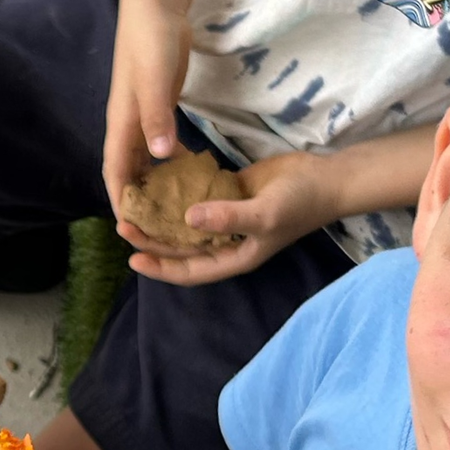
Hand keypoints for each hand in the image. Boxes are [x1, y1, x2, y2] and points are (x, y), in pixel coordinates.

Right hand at [103, 0, 191, 220]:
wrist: (156, 8)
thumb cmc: (151, 42)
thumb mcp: (155, 80)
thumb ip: (157, 118)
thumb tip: (159, 157)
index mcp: (122, 122)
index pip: (115, 172)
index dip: (120, 201)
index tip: (130, 230)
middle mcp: (128, 125)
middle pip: (126, 171)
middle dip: (135, 201)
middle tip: (153, 228)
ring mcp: (142, 116)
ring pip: (141, 160)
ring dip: (151, 183)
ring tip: (171, 209)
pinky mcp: (157, 107)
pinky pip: (157, 144)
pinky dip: (166, 163)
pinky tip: (185, 174)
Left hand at [124, 148, 344, 285]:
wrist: (326, 178)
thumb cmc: (299, 204)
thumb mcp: (264, 214)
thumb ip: (227, 218)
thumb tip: (186, 220)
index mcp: (234, 256)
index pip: (190, 271)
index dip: (162, 267)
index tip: (133, 257)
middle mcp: (226, 241)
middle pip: (182, 247)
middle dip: (153, 239)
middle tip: (124, 225)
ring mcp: (227, 217)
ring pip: (186, 222)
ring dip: (162, 216)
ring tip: (135, 204)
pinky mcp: (229, 193)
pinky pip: (198, 196)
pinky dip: (180, 191)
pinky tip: (159, 178)